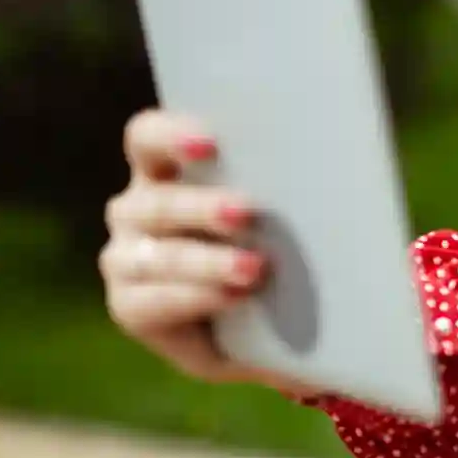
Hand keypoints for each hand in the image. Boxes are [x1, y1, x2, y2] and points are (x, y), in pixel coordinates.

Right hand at [101, 109, 321, 397]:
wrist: (270, 323)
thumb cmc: (282, 245)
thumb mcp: (286, 209)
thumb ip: (286, 181)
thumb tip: (330, 156)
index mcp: (166, 168)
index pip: (148, 138)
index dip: (171, 135)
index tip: (211, 144)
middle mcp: (138, 208)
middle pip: (157, 201)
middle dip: (202, 207)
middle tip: (247, 213)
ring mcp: (126, 257)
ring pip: (158, 256)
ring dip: (207, 261)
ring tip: (254, 269)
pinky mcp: (129, 305)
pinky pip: (153, 302)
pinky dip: (197, 297)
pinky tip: (233, 296)